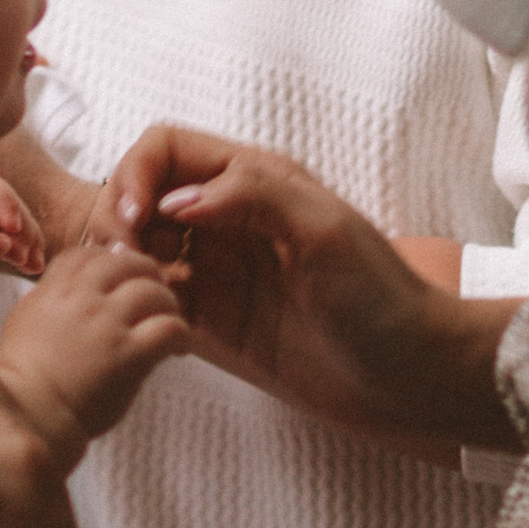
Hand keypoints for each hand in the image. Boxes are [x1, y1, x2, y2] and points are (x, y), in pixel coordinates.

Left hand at [0, 125, 99, 258]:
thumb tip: (5, 241)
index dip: (6, 202)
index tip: (12, 231)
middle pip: (2, 202)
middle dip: (22, 224)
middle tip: (28, 255)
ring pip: (8, 223)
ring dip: (27, 239)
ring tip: (34, 264)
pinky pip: (6, 243)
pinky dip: (21, 253)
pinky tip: (30, 268)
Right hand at [0, 240, 190, 458]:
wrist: (31, 417)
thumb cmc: (24, 376)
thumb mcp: (25, 319)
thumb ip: (49, 294)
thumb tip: (71, 280)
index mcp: (55, 290)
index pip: (90, 255)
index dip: (110, 260)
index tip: (120, 277)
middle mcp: (83, 300)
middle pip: (127, 263)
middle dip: (145, 272)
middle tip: (155, 290)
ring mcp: (108, 325)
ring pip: (153, 292)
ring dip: (167, 303)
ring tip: (168, 320)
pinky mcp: (130, 355)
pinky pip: (170, 328)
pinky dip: (180, 334)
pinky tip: (177, 349)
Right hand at [96, 127, 519, 464]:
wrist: (412, 377)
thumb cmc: (381, 298)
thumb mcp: (324, 230)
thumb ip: (252, 193)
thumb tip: (175, 199)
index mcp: (254, 180)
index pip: (165, 149)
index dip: (136, 176)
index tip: (133, 222)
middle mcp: (229, 218)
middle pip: (141, 195)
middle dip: (116, 219)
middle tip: (118, 264)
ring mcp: (220, 270)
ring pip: (140, 246)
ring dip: (122, 263)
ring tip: (133, 295)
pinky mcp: (216, 322)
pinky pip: (155, 299)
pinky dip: (138, 303)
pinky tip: (152, 322)